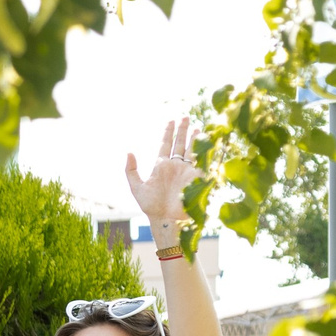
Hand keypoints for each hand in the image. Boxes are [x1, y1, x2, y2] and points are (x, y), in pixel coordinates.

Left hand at [126, 117, 198, 232]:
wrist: (167, 218)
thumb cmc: (151, 206)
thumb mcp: (137, 187)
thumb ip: (131, 170)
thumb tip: (128, 152)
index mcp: (161, 166)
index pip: (166, 144)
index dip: (168, 132)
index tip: (170, 120)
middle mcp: (175, 165)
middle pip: (180, 143)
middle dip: (182, 130)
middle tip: (184, 117)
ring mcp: (187, 169)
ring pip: (192, 149)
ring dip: (194, 137)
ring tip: (196, 126)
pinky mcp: (197, 175)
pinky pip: (202, 160)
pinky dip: (205, 149)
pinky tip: (207, 140)